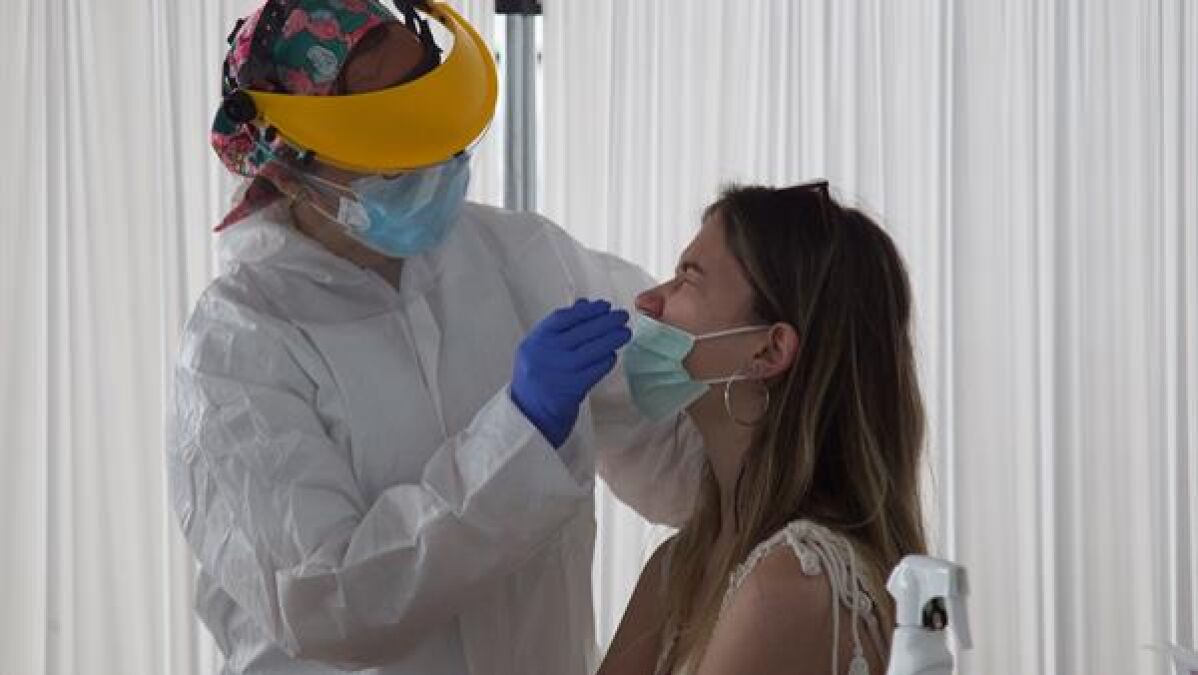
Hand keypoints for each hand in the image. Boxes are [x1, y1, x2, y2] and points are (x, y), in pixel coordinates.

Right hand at [511, 299, 631, 447]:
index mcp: (535, 341)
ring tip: (625, 332)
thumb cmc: (537, 380)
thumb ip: (560, 329)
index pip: (563, 317)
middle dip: (606, 321)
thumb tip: (584, 305)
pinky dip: (607, 360)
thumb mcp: (539, 351)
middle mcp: (545, 353)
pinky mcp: (573, 388)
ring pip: (592, 348)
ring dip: (612, 339)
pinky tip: (614, 355)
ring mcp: (560, 370)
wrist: (530, 417)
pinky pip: (596, 368)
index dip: (586, 310)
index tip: (604, 306)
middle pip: (582, 331)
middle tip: (622, 316)